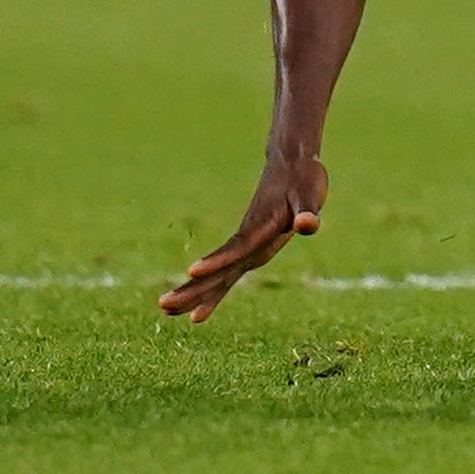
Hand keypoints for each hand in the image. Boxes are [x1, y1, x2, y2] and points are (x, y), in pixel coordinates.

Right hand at [158, 150, 328, 323]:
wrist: (290, 164)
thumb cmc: (304, 180)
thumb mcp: (311, 196)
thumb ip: (308, 213)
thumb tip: (305, 225)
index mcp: (263, 227)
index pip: (237, 248)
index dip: (217, 260)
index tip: (192, 272)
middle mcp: (249, 238)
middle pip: (219, 266)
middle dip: (193, 287)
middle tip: (164, 305)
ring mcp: (246, 242)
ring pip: (216, 271)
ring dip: (193, 290)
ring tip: (164, 309)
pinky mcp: (248, 245)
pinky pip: (225, 269)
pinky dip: (211, 286)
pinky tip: (196, 307)